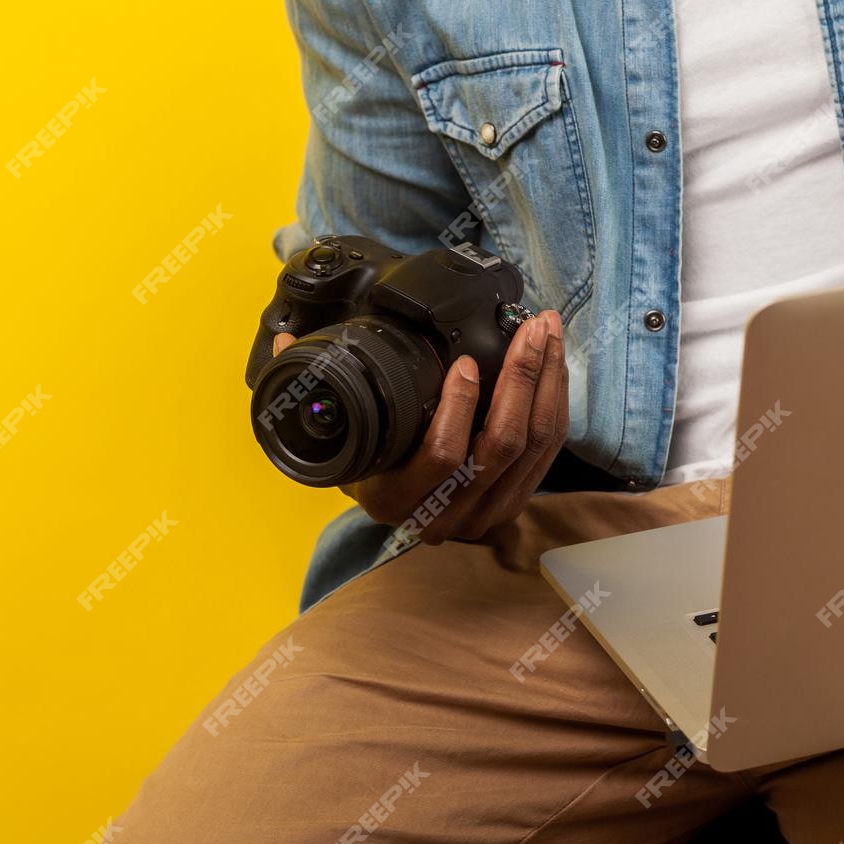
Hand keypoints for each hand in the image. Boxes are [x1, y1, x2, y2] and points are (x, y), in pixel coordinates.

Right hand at [270, 310, 567, 542]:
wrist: (386, 505)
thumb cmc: (361, 462)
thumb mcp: (335, 432)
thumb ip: (310, 387)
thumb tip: (288, 339)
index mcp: (394, 501)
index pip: (441, 457)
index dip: (459, 407)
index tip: (463, 361)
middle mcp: (444, 517)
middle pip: (501, 445)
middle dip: (523, 377)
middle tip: (530, 325)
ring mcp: (484, 515)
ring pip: (534, 445)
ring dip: (547, 382)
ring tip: (547, 331)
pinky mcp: (515, 502)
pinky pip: (546, 451)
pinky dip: (555, 401)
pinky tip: (553, 362)